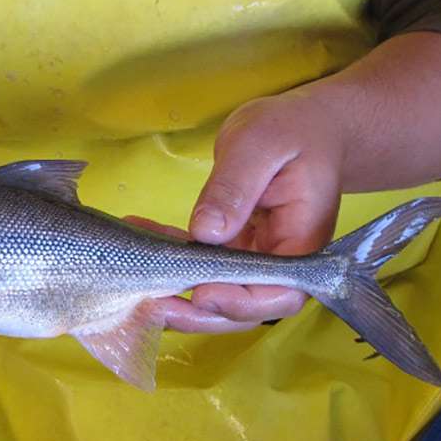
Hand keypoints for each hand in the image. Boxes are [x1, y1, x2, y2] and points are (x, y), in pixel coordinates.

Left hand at [135, 90, 346, 332]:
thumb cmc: (290, 129)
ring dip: (179, 295)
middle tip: (154, 304)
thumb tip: (206, 232)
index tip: (201, 293)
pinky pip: (203, 265)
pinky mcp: (235, 247)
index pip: (280, 293)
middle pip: (246, 307)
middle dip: (199, 314)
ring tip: (137, 280)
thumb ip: (234, 188)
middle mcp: (282, 258)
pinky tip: (140, 234)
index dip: (239, 302)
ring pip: (221, 294)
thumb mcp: (259, 145)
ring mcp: (257, 256)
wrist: (303, 126)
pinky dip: (172, 258)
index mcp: (303, 240)